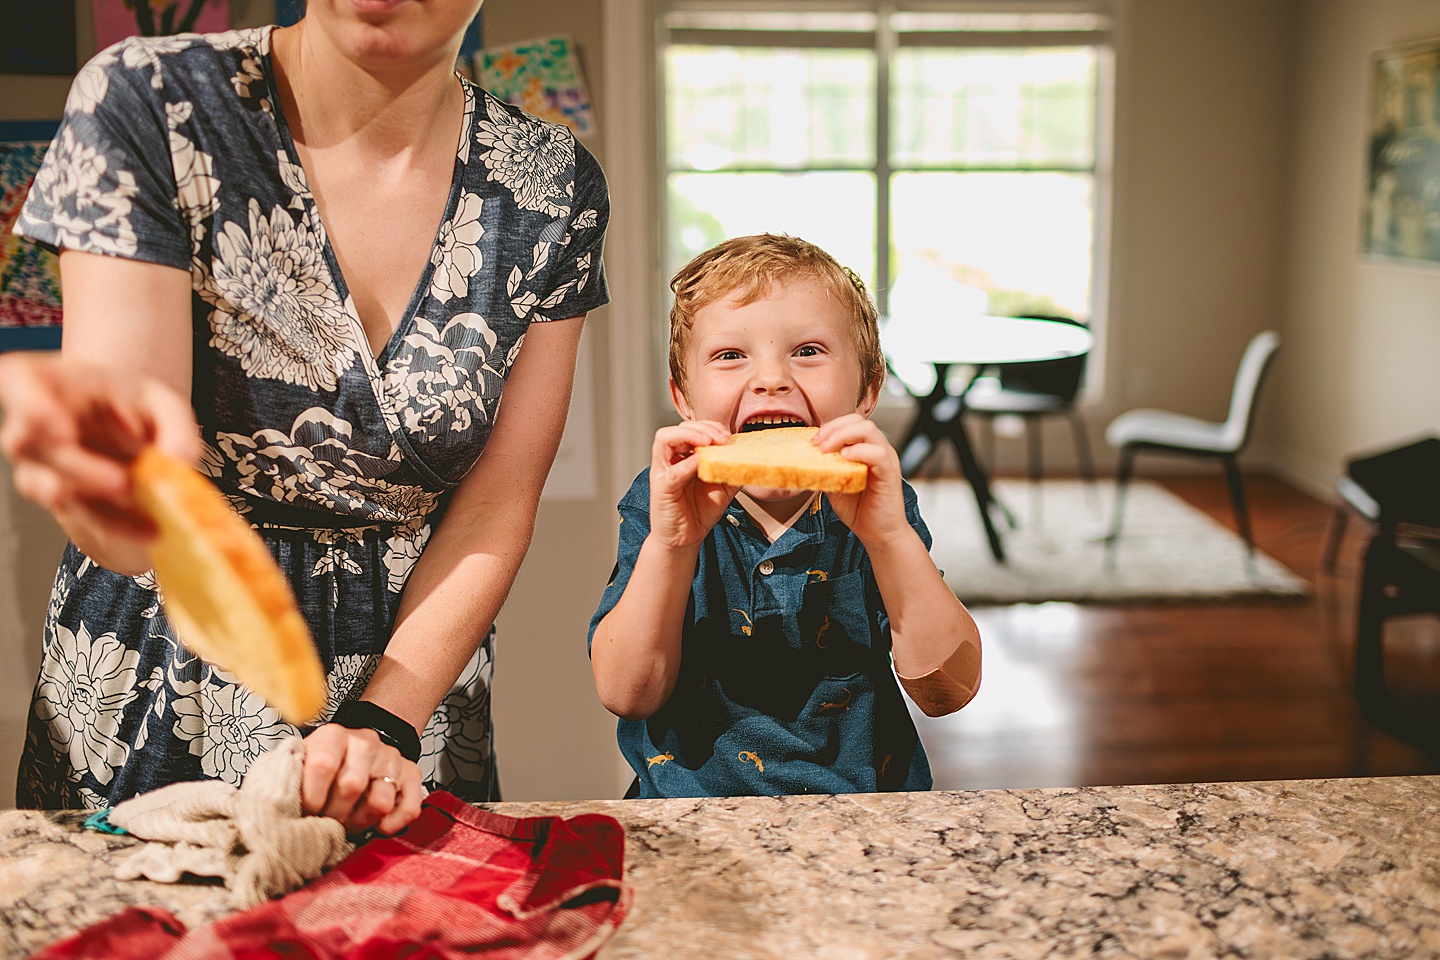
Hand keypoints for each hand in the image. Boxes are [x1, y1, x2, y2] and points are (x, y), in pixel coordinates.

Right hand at [0, 353, 199, 573]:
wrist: (126, 429)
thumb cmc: (131, 403)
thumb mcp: (163, 402)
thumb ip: (176, 427)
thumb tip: (179, 462)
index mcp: (40, 380)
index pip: (19, 384)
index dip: (35, 409)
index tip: (62, 430)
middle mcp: (25, 423)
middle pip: (34, 446)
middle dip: (80, 469)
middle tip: (122, 482)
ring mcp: (34, 464)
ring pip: (52, 488)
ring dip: (98, 505)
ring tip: (143, 510)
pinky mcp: (55, 497)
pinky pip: (78, 515)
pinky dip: (115, 524)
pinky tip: (147, 528)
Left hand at [301, 723, 424, 834]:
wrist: (358, 749)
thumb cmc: (325, 767)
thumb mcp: (300, 765)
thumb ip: (289, 780)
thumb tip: (276, 807)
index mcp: (333, 736)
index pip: (323, 764)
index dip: (312, 797)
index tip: (306, 810)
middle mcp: (365, 742)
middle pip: (352, 786)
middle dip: (335, 815)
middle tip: (327, 820)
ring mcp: (391, 758)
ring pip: (380, 802)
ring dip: (361, 821)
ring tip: (349, 820)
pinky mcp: (412, 775)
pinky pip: (408, 809)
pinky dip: (391, 824)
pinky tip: (377, 824)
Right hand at [648, 420, 736, 547]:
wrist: (686, 538)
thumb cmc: (700, 511)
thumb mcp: (724, 487)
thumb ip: (733, 470)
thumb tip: (751, 456)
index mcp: (685, 455)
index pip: (694, 429)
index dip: (712, 427)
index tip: (729, 437)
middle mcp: (671, 459)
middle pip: (680, 428)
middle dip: (704, 427)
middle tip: (723, 438)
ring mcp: (663, 471)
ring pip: (665, 438)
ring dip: (689, 435)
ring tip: (708, 442)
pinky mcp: (660, 487)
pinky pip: (670, 470)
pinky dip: (686, 463)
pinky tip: (700, 464)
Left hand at [814, 414, 910, 544]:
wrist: (878, 533)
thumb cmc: (859, 509)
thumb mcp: (834, 483)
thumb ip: (825, 468)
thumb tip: (803, 459)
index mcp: (865, 448)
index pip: (850, 422)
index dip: (830, 426)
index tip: (812, 440)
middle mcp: (877, 449)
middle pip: (858, 420)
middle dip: (834, 427)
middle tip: (817, 443)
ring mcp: (885, 459)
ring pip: (869, 430)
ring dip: (843, 435)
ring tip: (827, 449)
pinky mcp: (889, 472)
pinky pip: (878, 453)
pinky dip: (860, 451)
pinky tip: (845, 458)